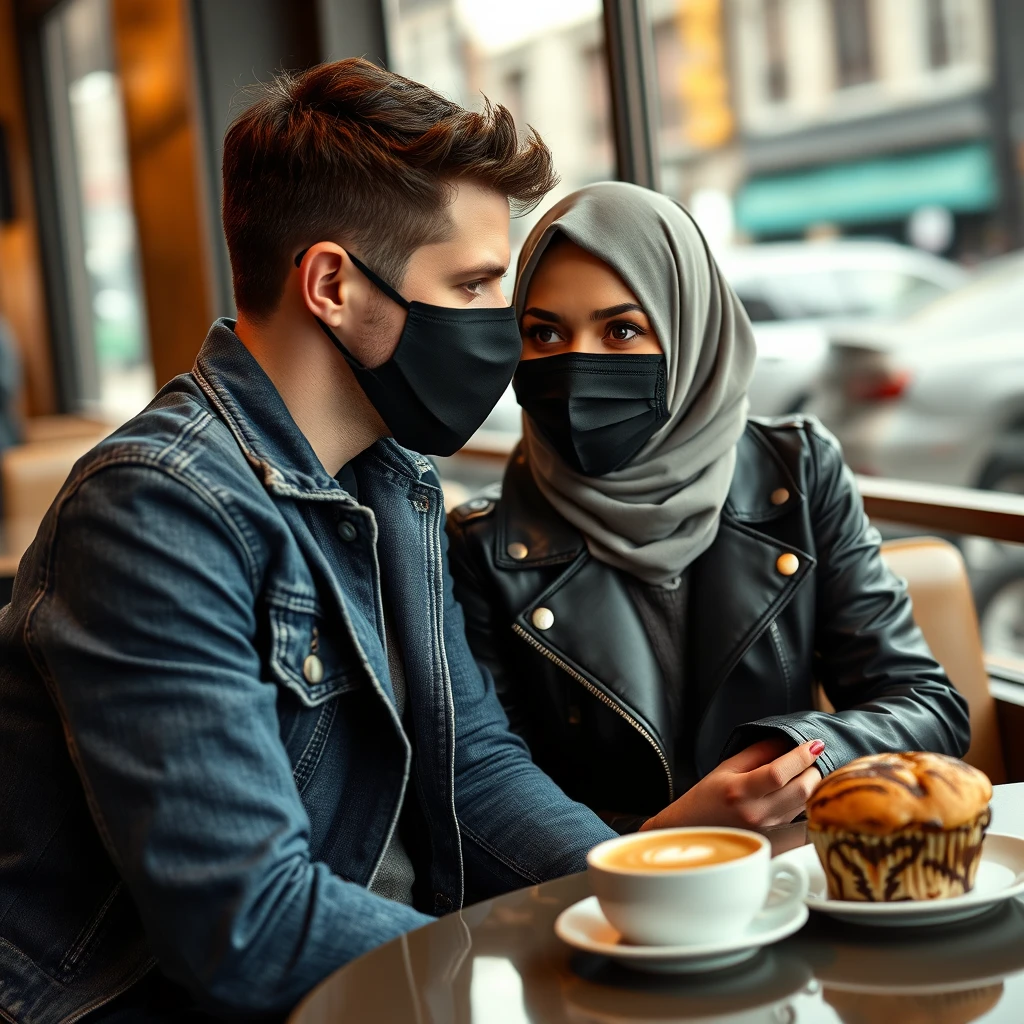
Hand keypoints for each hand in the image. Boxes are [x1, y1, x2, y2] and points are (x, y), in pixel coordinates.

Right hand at [640, 737, 824, 831]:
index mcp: (739, 792)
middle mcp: (756, 814)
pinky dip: (805, 800)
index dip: (801, 757)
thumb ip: (758, 752)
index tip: (815, 744)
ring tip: (806, 771)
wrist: (693, 831)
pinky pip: (801, 816)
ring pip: (805, 804)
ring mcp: (768, 830)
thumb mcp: (727, 767)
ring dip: (812, 784)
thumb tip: (787, 740)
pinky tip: (798, 790)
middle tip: (814, 757)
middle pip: (801, 791)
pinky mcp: (776, 840)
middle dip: (814, 770)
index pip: (779, 773)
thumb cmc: (706, 798)